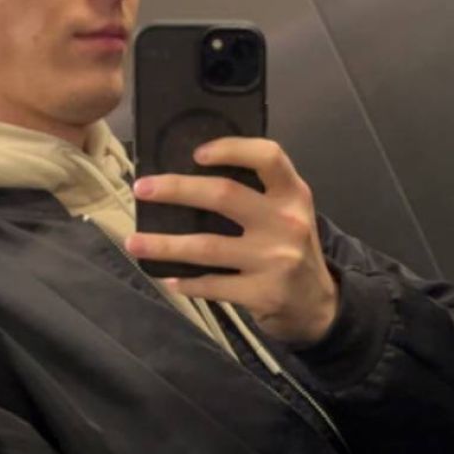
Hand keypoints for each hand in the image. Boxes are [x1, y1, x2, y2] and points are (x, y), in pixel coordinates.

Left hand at [129, 138, 339, 344]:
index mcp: (293, 194)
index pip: (268, 157)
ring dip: (165, 245)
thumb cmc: (292, 249)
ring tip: (134, 242)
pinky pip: (213, 285)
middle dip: (176, 189)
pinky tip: (168, 278)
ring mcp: (275, 260)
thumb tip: (191, 173)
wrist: (319, 304)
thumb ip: (258, 192)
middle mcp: (287, 222)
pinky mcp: (263, 293)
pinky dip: (186, 282)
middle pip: (223, 195)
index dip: (230, 149)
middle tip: (141, 188)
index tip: (195, 153)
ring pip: (207, 246)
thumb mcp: (289, 213)